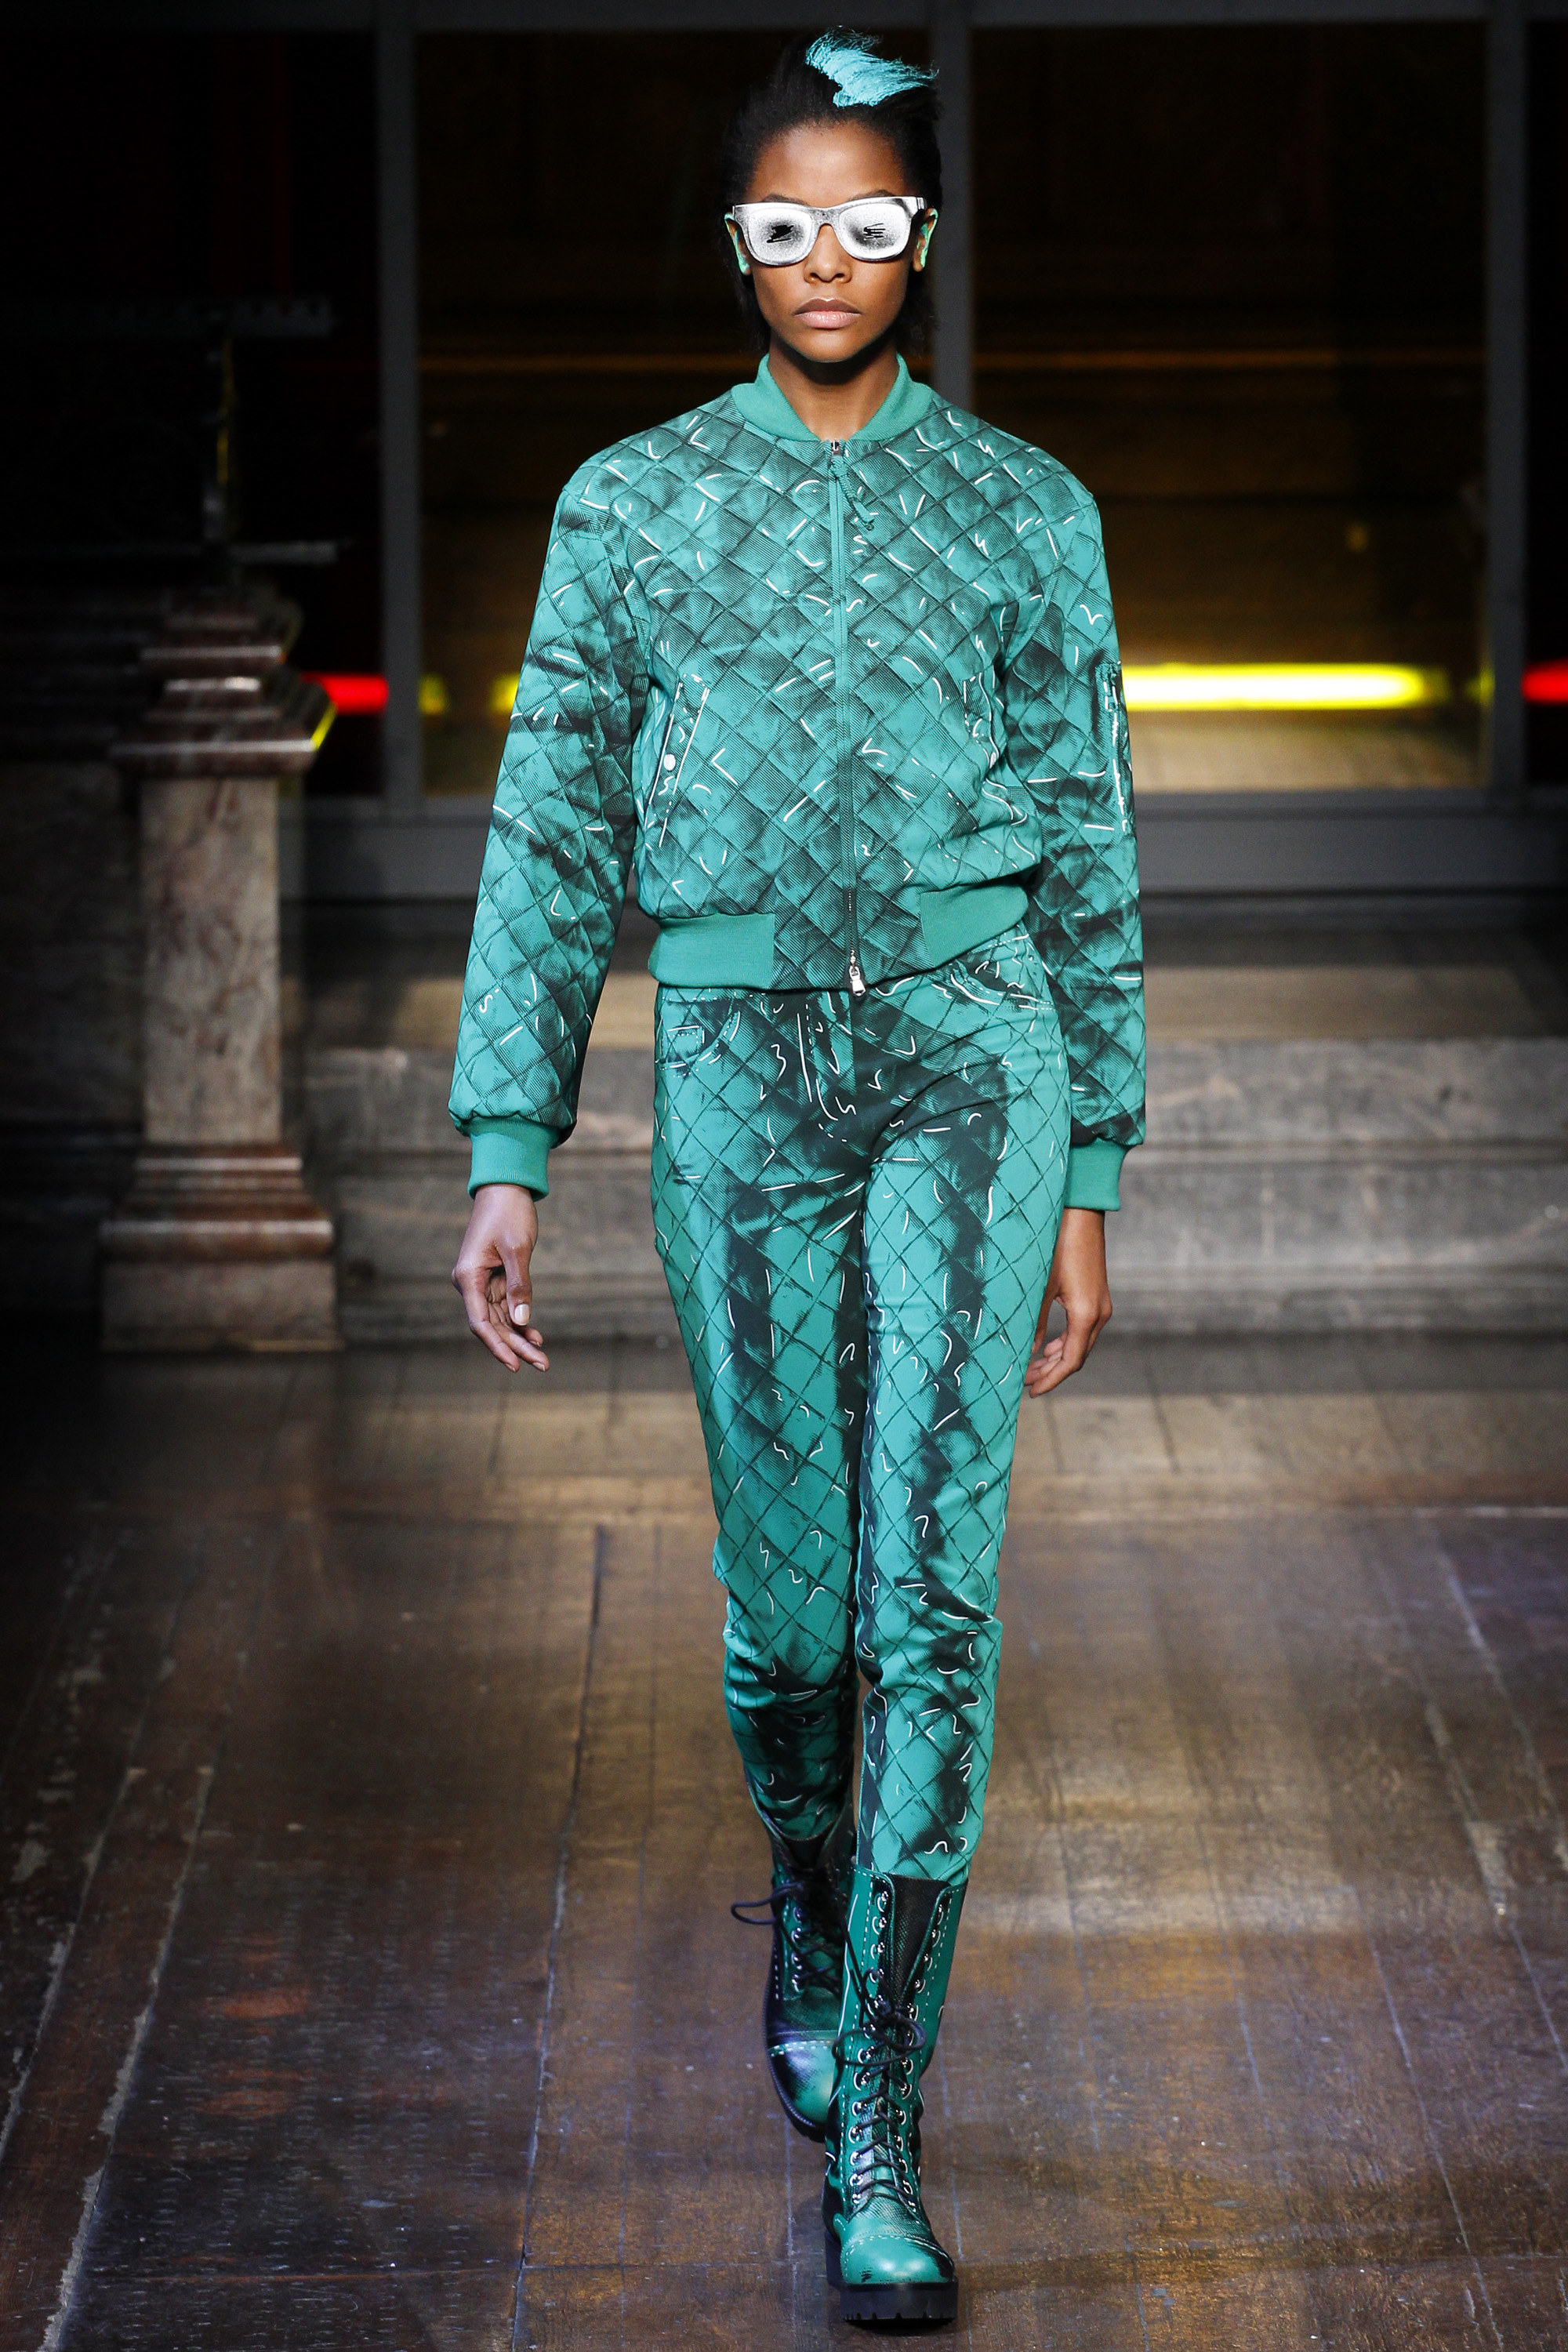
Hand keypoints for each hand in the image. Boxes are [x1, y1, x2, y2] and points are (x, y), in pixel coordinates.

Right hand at [452, 1184, 548, 1372]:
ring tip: (542, 1357)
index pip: (480, 1323)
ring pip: (498, 1320)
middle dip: (515, 1347)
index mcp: (468, 1277)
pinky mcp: (492, 1278)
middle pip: (491, 1325)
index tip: (515, 1365)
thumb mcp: (518, 1249)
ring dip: (518, 1338)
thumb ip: (519, 1285)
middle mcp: (470, 1283)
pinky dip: (519, 1320)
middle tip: (543, 1365)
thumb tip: (522, 1321)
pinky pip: (504, 1307)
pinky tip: (535, 1336)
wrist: (505, 1187)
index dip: (498, 1347)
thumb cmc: (509, 1213)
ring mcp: (480, 1282)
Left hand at [1025, 1207, 1111, 1396]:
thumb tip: (1031, 1350)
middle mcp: (1099, 1314)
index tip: (1032, 1392)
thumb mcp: (1041, 1286)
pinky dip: (1066, 1342)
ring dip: (1058, 1358)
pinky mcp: (1097, 1297)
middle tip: (1027, 1382)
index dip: (1052, 1380)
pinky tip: (1049, 1346)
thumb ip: (1036, 1321)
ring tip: (1033, 1367)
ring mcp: (1101, 1306)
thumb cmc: (1058, 1247)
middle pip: (1077, 1356)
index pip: (1071, 1362)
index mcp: (1086, 1315)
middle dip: (1052, 1372)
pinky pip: (1083, 1330)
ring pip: (1081, 1344)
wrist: (1080, 1216)